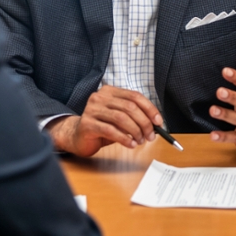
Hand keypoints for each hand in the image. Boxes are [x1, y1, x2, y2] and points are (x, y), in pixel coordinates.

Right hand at [46, 85, 163, 156]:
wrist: (78, 136)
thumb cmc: (102, 126)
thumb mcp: (119, 118)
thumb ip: (133, 116)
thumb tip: (155, 123)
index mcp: (109, 91)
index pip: (134, 96)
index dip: (149, 108)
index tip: (158, 121)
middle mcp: (99, 97)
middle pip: (129, 107)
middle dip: (144, 123)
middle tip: (150, 136)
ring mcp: (91, 109)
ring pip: (121, 118)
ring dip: (135, 131)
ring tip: (140, 141)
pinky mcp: (87, 124)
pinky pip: (110, 130)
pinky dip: (124, 139)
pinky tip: (130, 145)